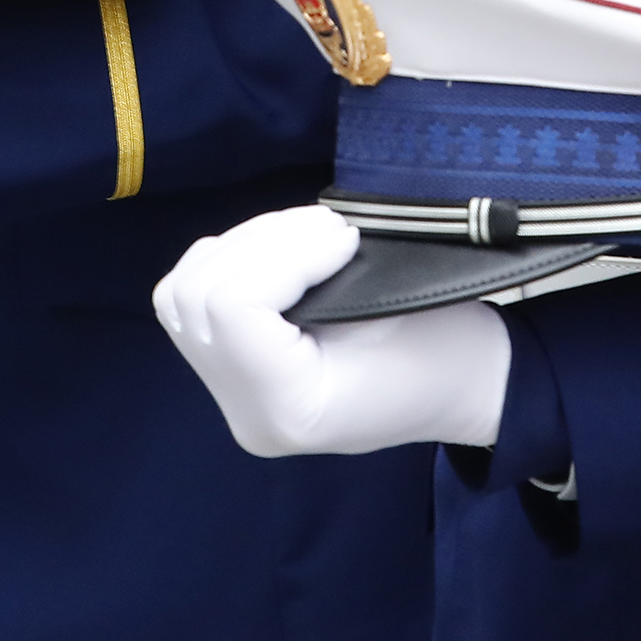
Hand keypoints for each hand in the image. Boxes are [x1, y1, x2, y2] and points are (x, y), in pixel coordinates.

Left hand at [154, 205, 510, 455]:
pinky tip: (276, 254)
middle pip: (196, 293)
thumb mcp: (395, 312)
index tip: (348, 237)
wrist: (459, 384)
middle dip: (260, 242)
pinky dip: (225, 260)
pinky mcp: (227, 372)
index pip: (235, 307)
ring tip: (305, 235)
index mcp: (288, 411)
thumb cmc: (443, 350)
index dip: (287, 252)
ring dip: (241, 246)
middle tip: (328, 229)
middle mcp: (244, 412)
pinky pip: (187, 299)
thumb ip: (327, 277)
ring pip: (181, 291)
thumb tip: (294, 235)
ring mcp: (228, 396)